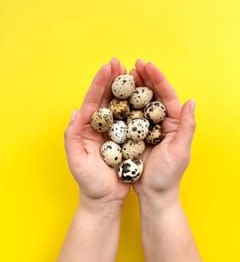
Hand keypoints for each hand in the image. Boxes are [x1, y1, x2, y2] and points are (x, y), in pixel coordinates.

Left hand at [64, 58, 129, 209]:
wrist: (105, 200)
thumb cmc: (89, 182)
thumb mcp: (76, 160)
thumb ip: (72, 136)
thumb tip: (76, 111)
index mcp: (87, 127)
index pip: (94, 99)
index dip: (100, 82)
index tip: (109, 66)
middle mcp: (101, 125)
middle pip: (108, 97)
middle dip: (114, 79)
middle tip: (122, 62)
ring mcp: (116, 131)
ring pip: (122, 105)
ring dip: (127, 88)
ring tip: (135, 72)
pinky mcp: (128, 139)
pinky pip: (134, 119)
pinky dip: (139, 106)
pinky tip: (146, 96)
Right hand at [130, 60, 195, 205]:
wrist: (153, 194)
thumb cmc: (168, 175)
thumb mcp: (180, 151)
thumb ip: (187, 126)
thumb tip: (191, 101)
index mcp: (173, 122)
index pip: (166, 96)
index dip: (158, 79)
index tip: (147, 65)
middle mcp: (160, 122)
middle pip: (152, 95)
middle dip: (144, 78)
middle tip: (133, 64)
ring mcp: (146, 127)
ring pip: (138, 103)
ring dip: (132, 88)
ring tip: (123, 73)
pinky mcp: (134, 135)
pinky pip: (128, 115)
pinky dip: (122, 104)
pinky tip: (114, 95)